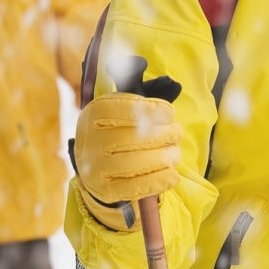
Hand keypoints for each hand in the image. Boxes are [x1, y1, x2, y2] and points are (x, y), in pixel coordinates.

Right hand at [72, 92, 181, 228]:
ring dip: (164, 157)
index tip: (169, 113)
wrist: (93, 165)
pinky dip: (158, 181)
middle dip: (164, 135)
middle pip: (134, 137)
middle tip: (177, 133)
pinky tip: (173, 175)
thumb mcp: (119, 108)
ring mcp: (95, 167)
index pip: (125, 109)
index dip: (152, 111)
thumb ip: (138, 95)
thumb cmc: (115, 130)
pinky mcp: (105, 190)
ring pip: (136, 163)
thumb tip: (161, 78)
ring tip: (175, 153)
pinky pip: (135, 187)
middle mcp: (91, 140)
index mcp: (94, 114)